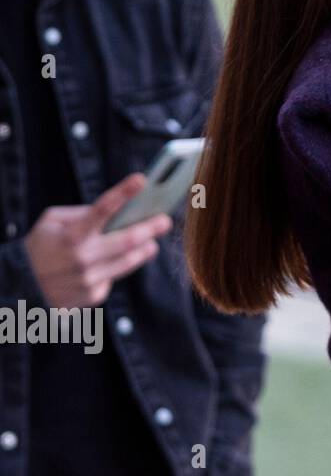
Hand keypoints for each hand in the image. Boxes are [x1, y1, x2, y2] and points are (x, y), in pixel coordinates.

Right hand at [23, 173, 172, 306]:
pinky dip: (116, 268)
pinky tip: (110, 265)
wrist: (20, 286)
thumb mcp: (52, 223)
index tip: (142, 179)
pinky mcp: (93, 295)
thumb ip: (82, 214)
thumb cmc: (41, 247)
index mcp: (71, 235)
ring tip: (151, 242)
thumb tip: (117, 210)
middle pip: (128, 241)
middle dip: (151, 228)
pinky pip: (114, 277)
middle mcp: (82, 258)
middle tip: (165, 220)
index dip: (123, 193)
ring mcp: (89, 279)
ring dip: (144, 249)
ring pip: (129, 261)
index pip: (101, 209)